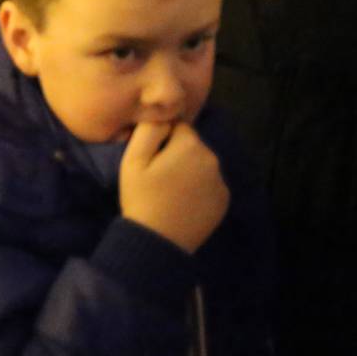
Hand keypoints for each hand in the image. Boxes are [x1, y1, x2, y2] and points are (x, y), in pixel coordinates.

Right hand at [120, 121, 229, 252]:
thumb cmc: (141, 197)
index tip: (151, 160)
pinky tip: (183, 202)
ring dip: (189, 170)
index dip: (162, 140)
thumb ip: (149, 129)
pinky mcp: (224, 201)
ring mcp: (221, 182)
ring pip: (202, 164)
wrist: (157, 242)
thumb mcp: (132, 159)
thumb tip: (163, 115)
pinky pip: (210, 184)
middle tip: (158, 176)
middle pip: (192, 145)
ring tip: (170, 191)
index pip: (178, 127)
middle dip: (177, 154)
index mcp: (191, 146)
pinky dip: (199, 188)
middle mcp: (213, 159)